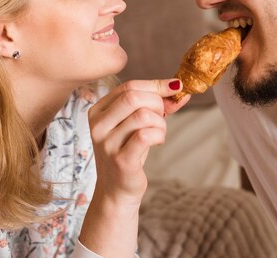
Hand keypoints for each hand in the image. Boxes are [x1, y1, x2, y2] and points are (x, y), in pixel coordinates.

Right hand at [88, 79, 189, 206]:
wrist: (116, 190)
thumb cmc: (128, 152)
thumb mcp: (137, 124)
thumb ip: (156, 105)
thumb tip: (178, 88)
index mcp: (98, 111)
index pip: (128, 86)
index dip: (156, 85)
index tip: (175, 87)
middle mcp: (98, 125)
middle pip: (133, 97)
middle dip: (157, 103)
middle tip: (162, 117)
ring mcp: (107, 143)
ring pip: (142, 115)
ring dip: (160, 122)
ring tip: (159, 133)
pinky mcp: (120, 160)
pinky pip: (145, 135)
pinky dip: (159, 135)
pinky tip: (158, 141)